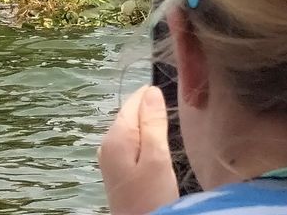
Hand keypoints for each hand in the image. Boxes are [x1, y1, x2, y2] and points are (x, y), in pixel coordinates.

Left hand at [99, 85, 178, 214]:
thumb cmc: (151, 196)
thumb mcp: (156, 158)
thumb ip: (152, 123)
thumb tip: (151, 91)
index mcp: (116, 136)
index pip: (134, 101)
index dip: (154, 96)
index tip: (177, 99)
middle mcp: (107, 142)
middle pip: (131, 113)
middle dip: (152, 110)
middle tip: (178, 117)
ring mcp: (110, 157)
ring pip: (132, 128)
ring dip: (150, 126)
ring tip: (171, 130)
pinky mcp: (116, 169)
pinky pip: (131, 142)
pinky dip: (145, 139)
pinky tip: (158, 147)